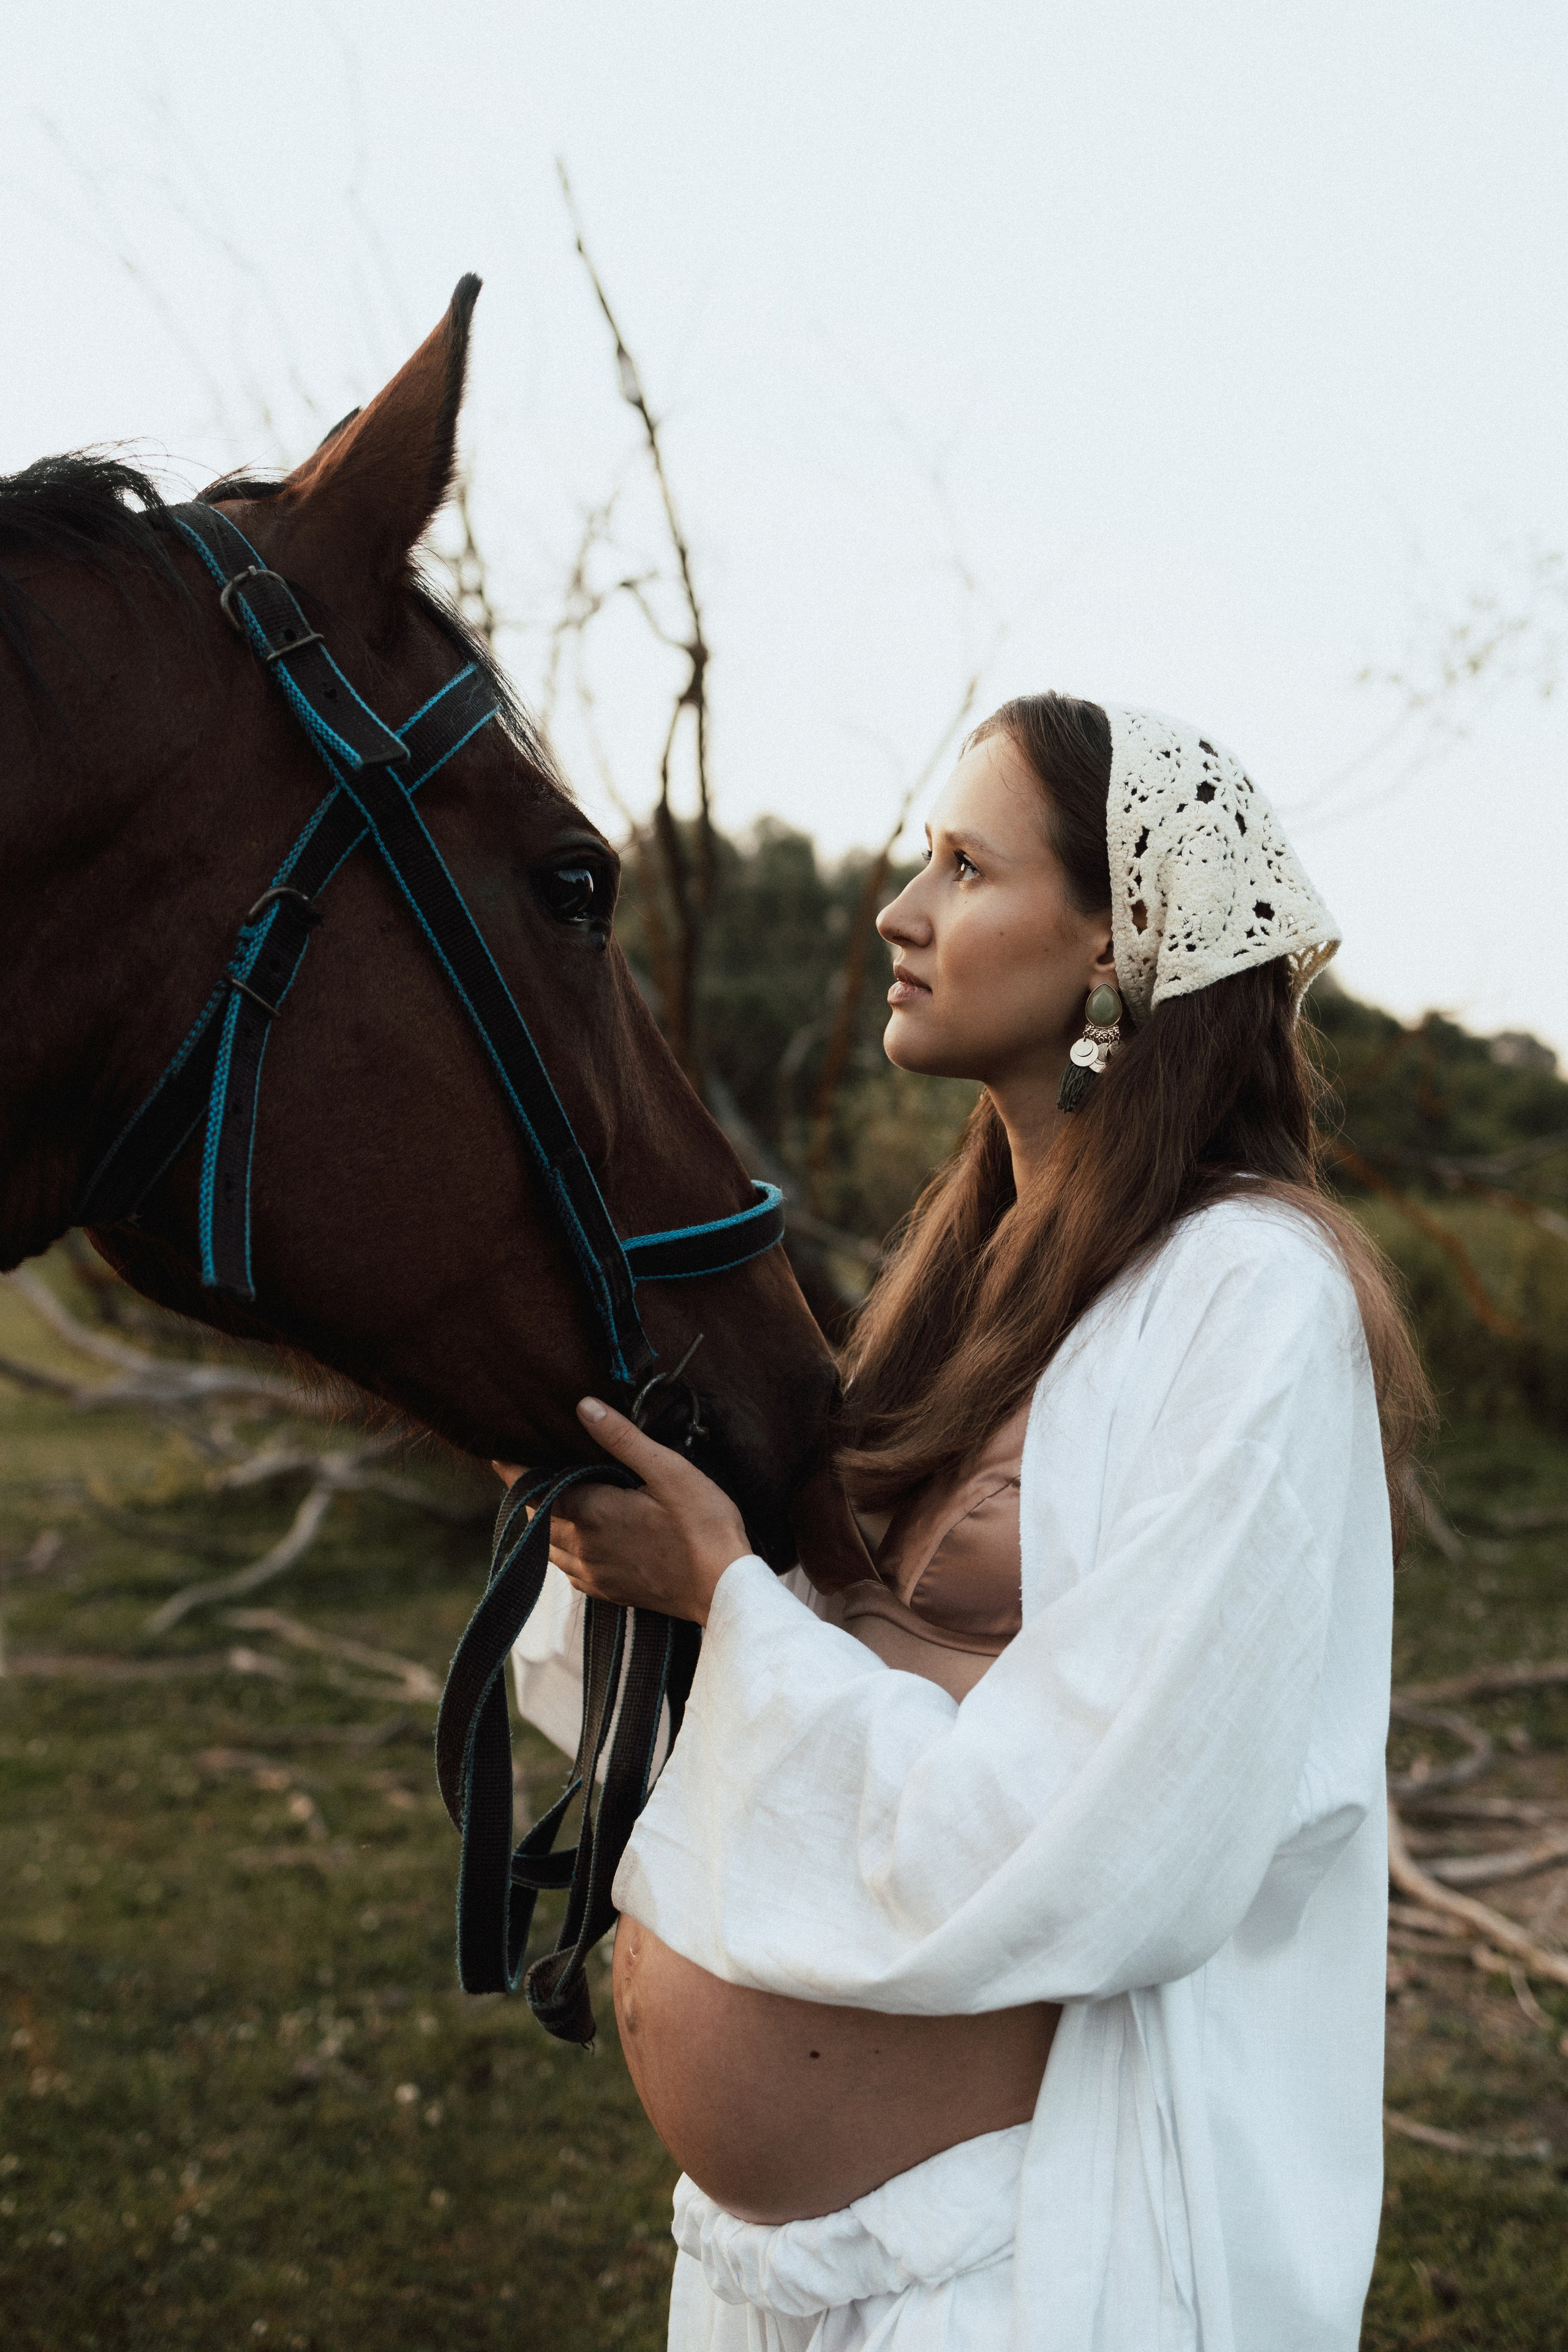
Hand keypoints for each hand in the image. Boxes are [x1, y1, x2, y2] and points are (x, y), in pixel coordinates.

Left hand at [493, 1397, 749, 1625]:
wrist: (724, 1591)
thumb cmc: (704, 1527)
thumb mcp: (669, 1471)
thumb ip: (622, 1439)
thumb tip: (583, 1407)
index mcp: (592, 1513)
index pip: (537, 1488)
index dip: (515, 1470)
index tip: (499, 1452)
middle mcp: (583, 1547)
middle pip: (537, 1518)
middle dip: (529, 1494)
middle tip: (527, 1469)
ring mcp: (594, 1573)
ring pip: (548, 1546)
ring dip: (543, 1523)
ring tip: (549, 1499)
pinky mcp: (608, 1592)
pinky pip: (567, 1569)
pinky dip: (561, 1549)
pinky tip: (577, 1538)